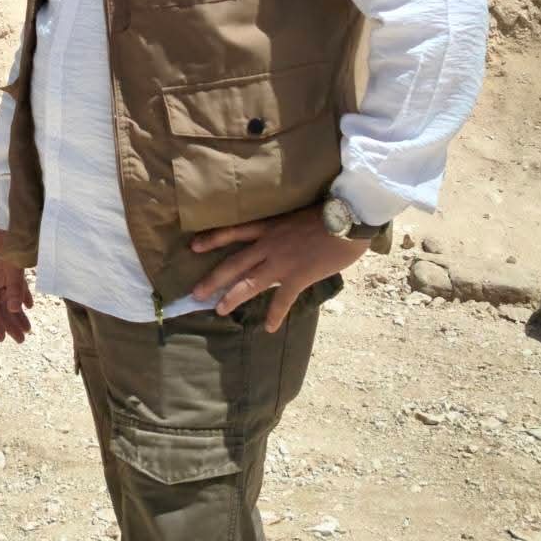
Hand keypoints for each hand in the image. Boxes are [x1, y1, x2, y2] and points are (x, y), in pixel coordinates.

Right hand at [0, 228, 33, 343]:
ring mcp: (3, 268)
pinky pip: (16, 285)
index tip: (2, 339)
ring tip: (28, 329)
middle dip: (10, 322)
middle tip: (22, 339)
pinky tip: (29, 307)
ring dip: (17, 312)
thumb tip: (15, 310)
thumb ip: (15, 286)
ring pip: (9, 296)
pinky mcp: (13, 264)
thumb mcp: (15, 263)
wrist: (21, 211)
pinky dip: (22, 296)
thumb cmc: (15, 235)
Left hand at [189, 206, 368, 330]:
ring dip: (232, 298)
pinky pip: (282, 300)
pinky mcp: (298, 277)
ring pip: (249, 283)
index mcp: (269, 227)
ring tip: (219, 310)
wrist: (347, 219)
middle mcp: (269, 245)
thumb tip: (283, 237)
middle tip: (195, 293)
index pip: (233, 231)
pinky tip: (269, 327)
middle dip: (213, 279)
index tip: (193, 246)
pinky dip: (275, 315)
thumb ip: (285, 229)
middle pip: (233, 263)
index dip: (212, 239)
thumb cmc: (327, 213)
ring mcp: (281, 262)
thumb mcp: (297, 215)